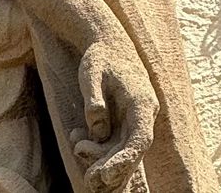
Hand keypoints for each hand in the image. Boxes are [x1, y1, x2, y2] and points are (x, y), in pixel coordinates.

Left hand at [69, 42, 157, 192]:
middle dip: (111, 166)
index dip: (125, 159)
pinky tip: (76, 138)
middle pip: (131, 149)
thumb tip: (98, 132)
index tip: (107, 173)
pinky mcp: (123, 120)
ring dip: (102, 158)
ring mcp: (134, 119)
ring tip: (79, 158)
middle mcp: (143, 114)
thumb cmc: (99, 57)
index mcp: (142, 103)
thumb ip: (94, 102)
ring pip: (122, 148)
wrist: (106, 43)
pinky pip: (113, 140)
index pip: (140, 140)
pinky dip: (97, 145)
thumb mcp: (91, 74)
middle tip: (91, 180)